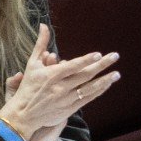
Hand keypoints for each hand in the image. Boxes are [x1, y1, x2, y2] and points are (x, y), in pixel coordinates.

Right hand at [0, 25, 120, 140]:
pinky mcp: (69, 109)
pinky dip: (98, 91)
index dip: (85, 61)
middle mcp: (59, 88)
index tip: (97, 54)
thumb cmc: (28, 86)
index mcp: (50, 76)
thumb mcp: (32, 64)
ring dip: (104, 81)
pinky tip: (107, 84)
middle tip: (115, 56)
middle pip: (84, 75)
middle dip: (101, 66)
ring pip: (88, 89)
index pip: (71, 67)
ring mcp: (65, 99)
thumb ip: (41, 44)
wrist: (23, 115)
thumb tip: (44, 25)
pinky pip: (87, 99)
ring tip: (117, 73)